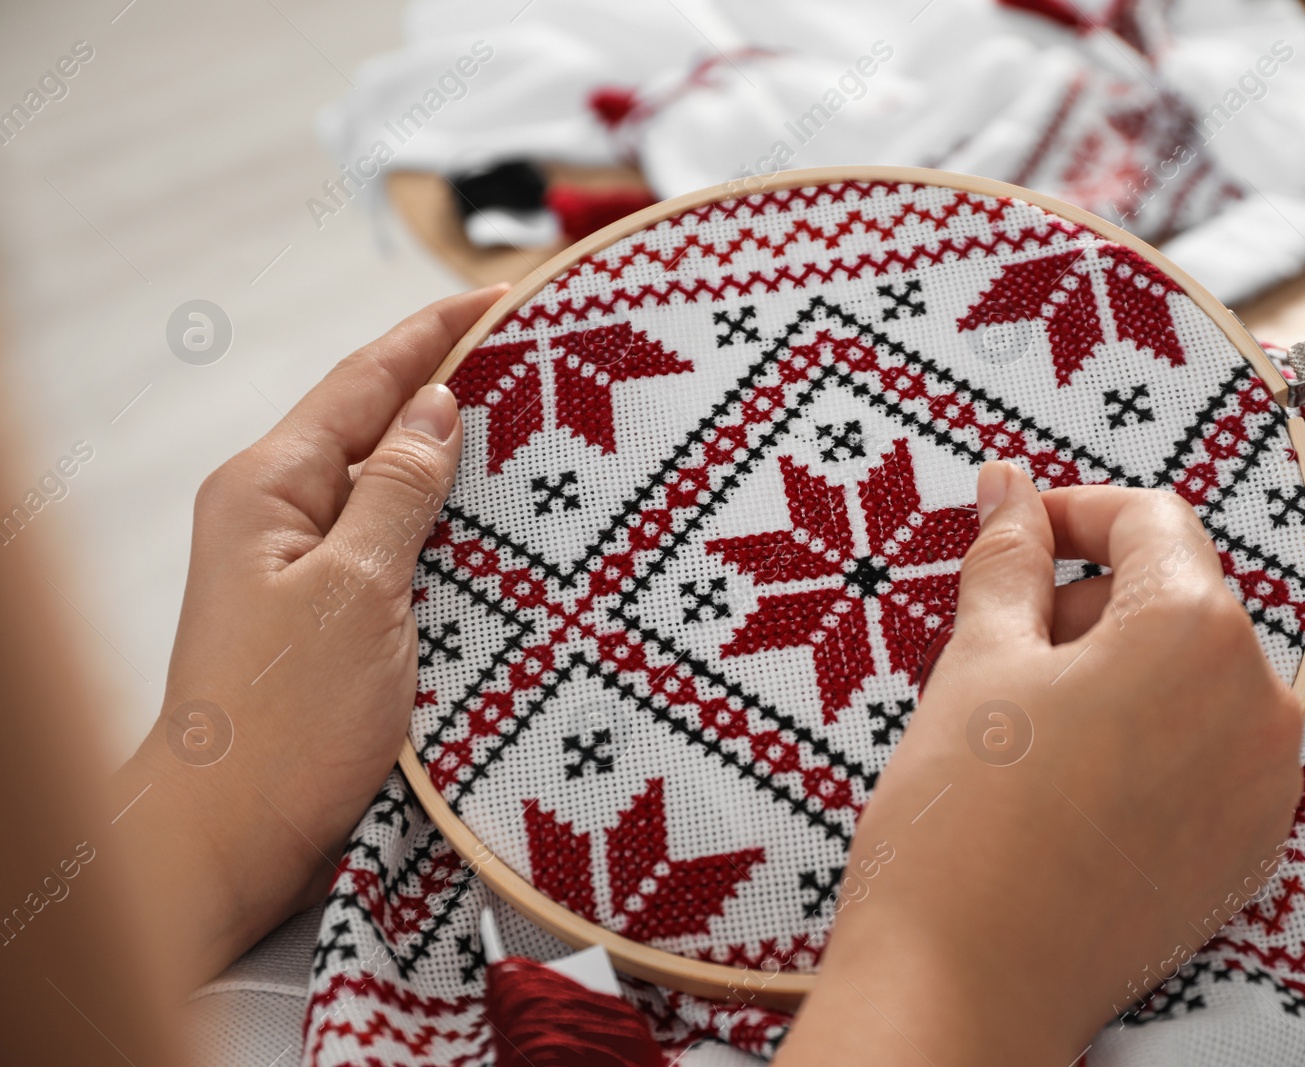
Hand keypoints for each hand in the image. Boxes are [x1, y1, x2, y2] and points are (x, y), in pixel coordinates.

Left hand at [112, 285, 505, 989]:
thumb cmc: (280, 726)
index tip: (502, 297)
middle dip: (451, 386)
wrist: (228, 844)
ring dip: (454, 460)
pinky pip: (396, 548)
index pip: (364, 382)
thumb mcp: (356, 592)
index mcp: (268, 488)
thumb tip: (436, 408)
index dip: (435, 335)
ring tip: (533, 430)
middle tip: (535, 357)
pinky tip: (496, 527)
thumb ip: (397, 490)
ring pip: (390, 488)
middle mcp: (278, 516)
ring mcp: (302, 569)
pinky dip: (445, 526)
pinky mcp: (330, 620)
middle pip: (375, 425)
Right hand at [776, 464, 1303, 1064]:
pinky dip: (1149, 737)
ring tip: (1026, 727)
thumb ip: (1008, 557)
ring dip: (1118, 669)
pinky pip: (1210, 751)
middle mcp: (1261, 703)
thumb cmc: (961, 819)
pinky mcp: (1250, 850)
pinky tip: (1070, 781)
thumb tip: (1010, 485)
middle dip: (1088, 603)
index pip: (1151, 521)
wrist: (968, 989)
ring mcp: (1265, 786)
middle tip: (998, 649)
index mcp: (1197, 634)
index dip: (1074, 515)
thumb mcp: (978, 663)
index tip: (1015, 538)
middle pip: (1178, 598)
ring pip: (1195, 676)